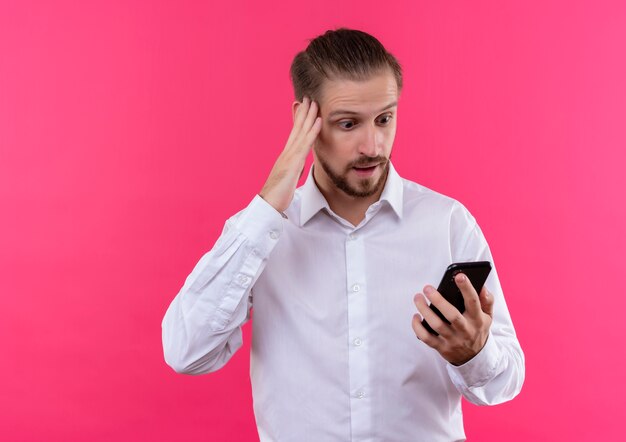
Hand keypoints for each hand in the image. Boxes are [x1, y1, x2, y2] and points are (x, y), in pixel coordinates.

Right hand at [259, 96, 321, 212]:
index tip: (303, 108)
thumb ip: (293, 169)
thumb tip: (298, 165)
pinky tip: (318, 121)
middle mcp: (287, 153)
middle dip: (303, 112)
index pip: (294, 134)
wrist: (268, 203)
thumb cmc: (278, 195)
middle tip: (308, 98)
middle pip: (296, 128)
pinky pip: (305, 143)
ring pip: (301, 132)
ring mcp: (289, 156)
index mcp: (286, 156)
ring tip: (314, 103)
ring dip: (308, 116)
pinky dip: (312, 131)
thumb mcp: (288, 179)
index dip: (299, 120)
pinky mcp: (293, 162)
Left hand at [411, 273, 493, 365]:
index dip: (467, 288)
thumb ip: (487, 301)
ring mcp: (453, 340)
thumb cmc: (477, 330)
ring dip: (424, 310)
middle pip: (452, 315)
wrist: (475, 358)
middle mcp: (465, 330)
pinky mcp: (442, 347)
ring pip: (437, 325)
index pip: (473, 302)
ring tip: (418, 297)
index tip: (459, 275)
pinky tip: (416, 316)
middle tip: (427, 288)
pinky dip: (418, 327)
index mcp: (477, 319)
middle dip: (438, 300)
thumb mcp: (488, 317)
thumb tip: (482, 287)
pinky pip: (426, 338)